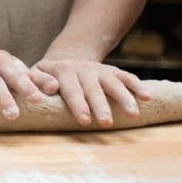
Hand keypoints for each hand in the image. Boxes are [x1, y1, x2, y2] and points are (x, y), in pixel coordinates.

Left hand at [31, 57, 150, 127]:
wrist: (66, 59)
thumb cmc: (46, 76)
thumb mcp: (34, 74)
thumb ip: (37, 82)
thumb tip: (50, 88)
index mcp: (62, 71)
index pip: (71, 90)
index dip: (78, 105)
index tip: (85, 120)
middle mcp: (83, 69)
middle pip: (94, 89)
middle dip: (101, 106)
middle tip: (107, 123)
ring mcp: (99, 70)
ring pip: (113, 83)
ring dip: (124, 98)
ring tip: (132, 114)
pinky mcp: (112, 72)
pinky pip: (127, 77)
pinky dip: (137, 86)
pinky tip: (147, 97)